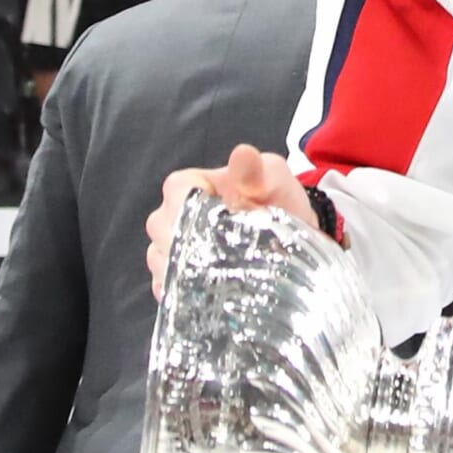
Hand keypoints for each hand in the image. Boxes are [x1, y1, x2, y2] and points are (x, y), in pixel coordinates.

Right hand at [146, 144, 315, 296]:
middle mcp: (171, 214)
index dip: (192, 209)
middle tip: (221, 262)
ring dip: (184, 273)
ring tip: (217, 283)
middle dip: (188, 246)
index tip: (218, 228)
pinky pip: (165, 287)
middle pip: (163, 229)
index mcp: (188, 184)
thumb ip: (256, 170)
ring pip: (161, 260)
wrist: (291, 239)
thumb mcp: (274, 180)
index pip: (176, 192)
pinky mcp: (175, 275)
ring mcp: (170, 246)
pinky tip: (204, 298)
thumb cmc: (278, 202)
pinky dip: (182, 295)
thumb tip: (243, 154)